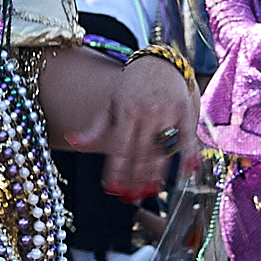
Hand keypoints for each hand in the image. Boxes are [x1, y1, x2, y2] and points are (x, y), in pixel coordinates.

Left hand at [67, 55, 198, 202]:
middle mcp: (148, 113)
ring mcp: (169, 112)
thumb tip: (71, 140)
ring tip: (149, 192)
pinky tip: (188, 172)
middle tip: (130, 198)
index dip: (117, 171)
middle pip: (141, 154)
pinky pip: (189, 138)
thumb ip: (95, 127)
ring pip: (163, 150)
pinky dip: (189, 155)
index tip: (112, 190)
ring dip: (156, 175)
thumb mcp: (111, 104)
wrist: (159, 62)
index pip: (120, 148)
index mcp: (126, 111)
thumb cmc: (131, 87)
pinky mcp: (187, 112)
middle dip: (135, 178)